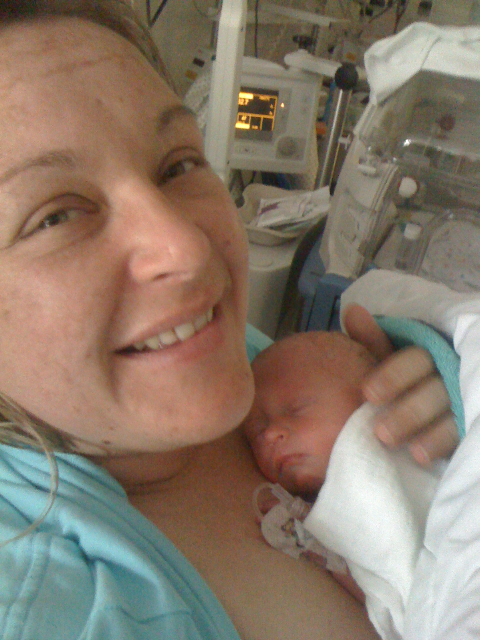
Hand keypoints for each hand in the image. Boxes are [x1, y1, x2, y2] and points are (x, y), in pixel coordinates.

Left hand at [343, 304, 458, 464]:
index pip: (415, 359)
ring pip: (450, 415)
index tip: (368, 394)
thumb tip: (352, 310)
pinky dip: (442, 445)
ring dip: (429, 433)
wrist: (418, 411)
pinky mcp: (466, 424)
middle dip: (408, 412)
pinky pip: (460, 434)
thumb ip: (371, 340)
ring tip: (408, 450)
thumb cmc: (398, 381)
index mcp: (426, 355)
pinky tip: (422, 458)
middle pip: (434, 390)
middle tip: (380, 432)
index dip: (393, 375)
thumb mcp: (385, 360)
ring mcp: (460, 401)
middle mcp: (448, 376)